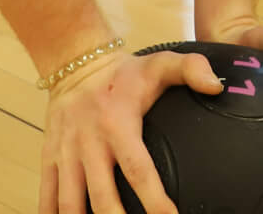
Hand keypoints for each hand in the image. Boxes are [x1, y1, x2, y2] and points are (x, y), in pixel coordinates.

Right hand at [41, 46, 222, 213]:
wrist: (74, 64)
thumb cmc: (124, 73)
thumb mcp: (160, 64)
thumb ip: (191, 69)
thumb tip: (215, 87)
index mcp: (118, 125)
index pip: (139, 170)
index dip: (154, 201)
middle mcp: (89, 143)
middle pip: (103, 196)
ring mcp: (66, 153)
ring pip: (70, 201)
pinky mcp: (49, 157)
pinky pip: (46, 193)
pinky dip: (51, 213)